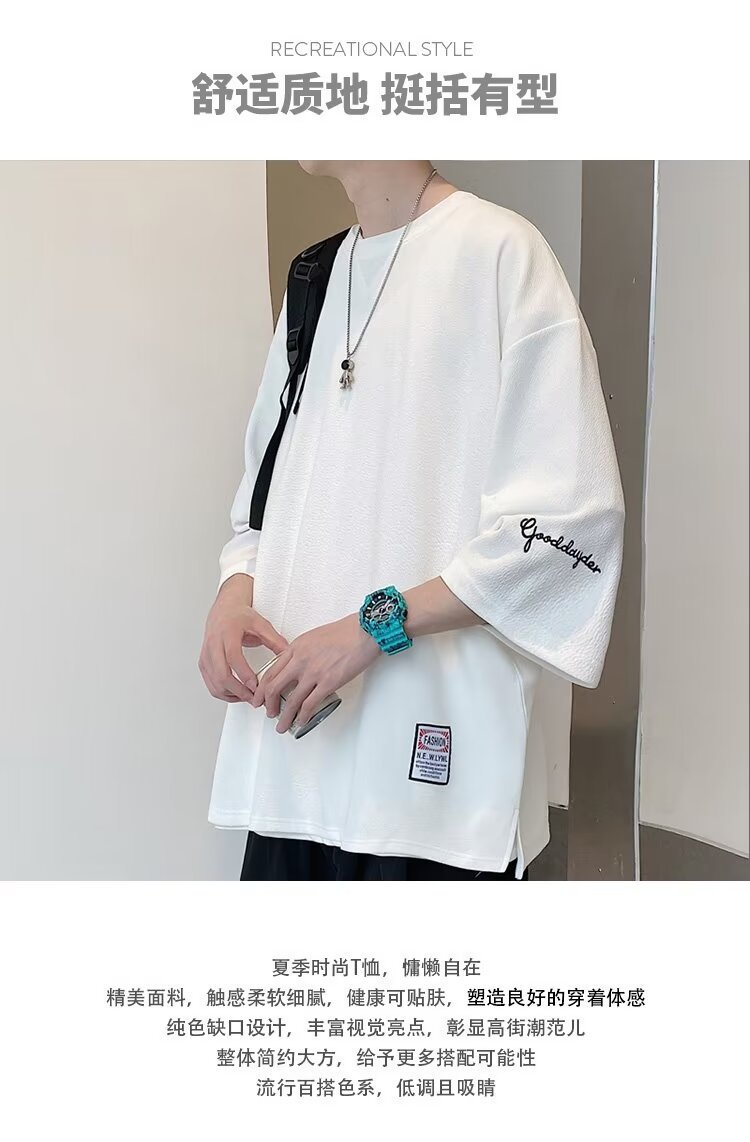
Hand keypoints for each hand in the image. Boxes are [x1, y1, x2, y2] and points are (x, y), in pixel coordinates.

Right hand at [199, 574, 288, 702]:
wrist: (224, 609)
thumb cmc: (240, 616)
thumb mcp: (261, 624)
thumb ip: (275, 640)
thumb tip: (288, 656)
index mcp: (227, 633)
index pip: (233, 657)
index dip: (244, 675)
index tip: (256, 686)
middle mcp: (214, 644)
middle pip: (221, 675)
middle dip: (239, 691)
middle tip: (254, 698)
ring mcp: (206, 655)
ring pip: (214, 683)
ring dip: (231, 695)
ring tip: (249, 698)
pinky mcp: (203, 663)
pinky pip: (210, 684)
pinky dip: (223, 693)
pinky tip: (237, 695)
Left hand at [251, 613, 380, 732]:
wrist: (364, 631)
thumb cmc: (344, 632)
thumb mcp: (313, 637)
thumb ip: (300, 652)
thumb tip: (295, 667)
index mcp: (295, 648)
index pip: (270, 672)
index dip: (262, 689)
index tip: (261, 697)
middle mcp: (300, 661)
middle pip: (274, 688)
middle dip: (268, 705)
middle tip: (269, 713)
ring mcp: (313, 673)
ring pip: (291, 701)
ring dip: (285, 717)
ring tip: (282, 725)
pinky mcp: (328, 683)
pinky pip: (310, 705)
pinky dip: (303, 717)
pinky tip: (301, 721)